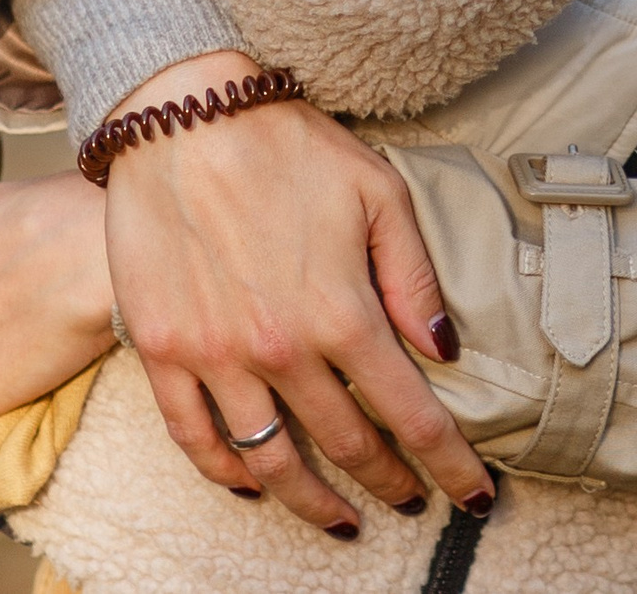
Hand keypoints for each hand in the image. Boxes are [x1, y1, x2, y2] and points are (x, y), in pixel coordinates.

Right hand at [105, 52, 489, 534]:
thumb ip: (415, 280)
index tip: (474, 496)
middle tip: (414, 501)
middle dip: (390, 483)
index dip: (449, 463)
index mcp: (343, 312)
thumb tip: (444, 350)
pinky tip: (253, 485)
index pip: (411, 414)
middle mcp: (280, 349)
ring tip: (340, 518)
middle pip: (347, 444)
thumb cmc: (291, 148)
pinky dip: (227, 473)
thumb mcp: (381, 195)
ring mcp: (214, 357)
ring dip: (311, 500)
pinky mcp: (162, 352)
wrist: (182, 118)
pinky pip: (195, 438)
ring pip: (271, 460)